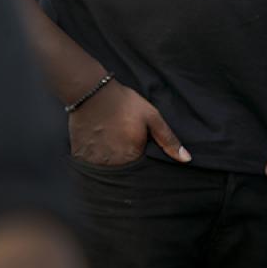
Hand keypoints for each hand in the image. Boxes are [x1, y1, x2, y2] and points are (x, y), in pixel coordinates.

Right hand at [69, 79, 190, 165]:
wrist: (92, 93)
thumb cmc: (125, 104)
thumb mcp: (152, 118)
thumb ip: (169, 140)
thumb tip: (186, 159)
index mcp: (132, 157)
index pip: (142, 174)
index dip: (144, 165)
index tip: (142, 155)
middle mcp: (112, 164)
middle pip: (124, 175)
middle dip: (128, 167)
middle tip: (126, 145)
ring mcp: (94, 162)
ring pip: (108, 172)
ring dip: (112, 164)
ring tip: (113, 145)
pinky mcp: (80, 156)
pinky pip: (92, 166)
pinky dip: (97, 160)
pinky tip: (100, 145)